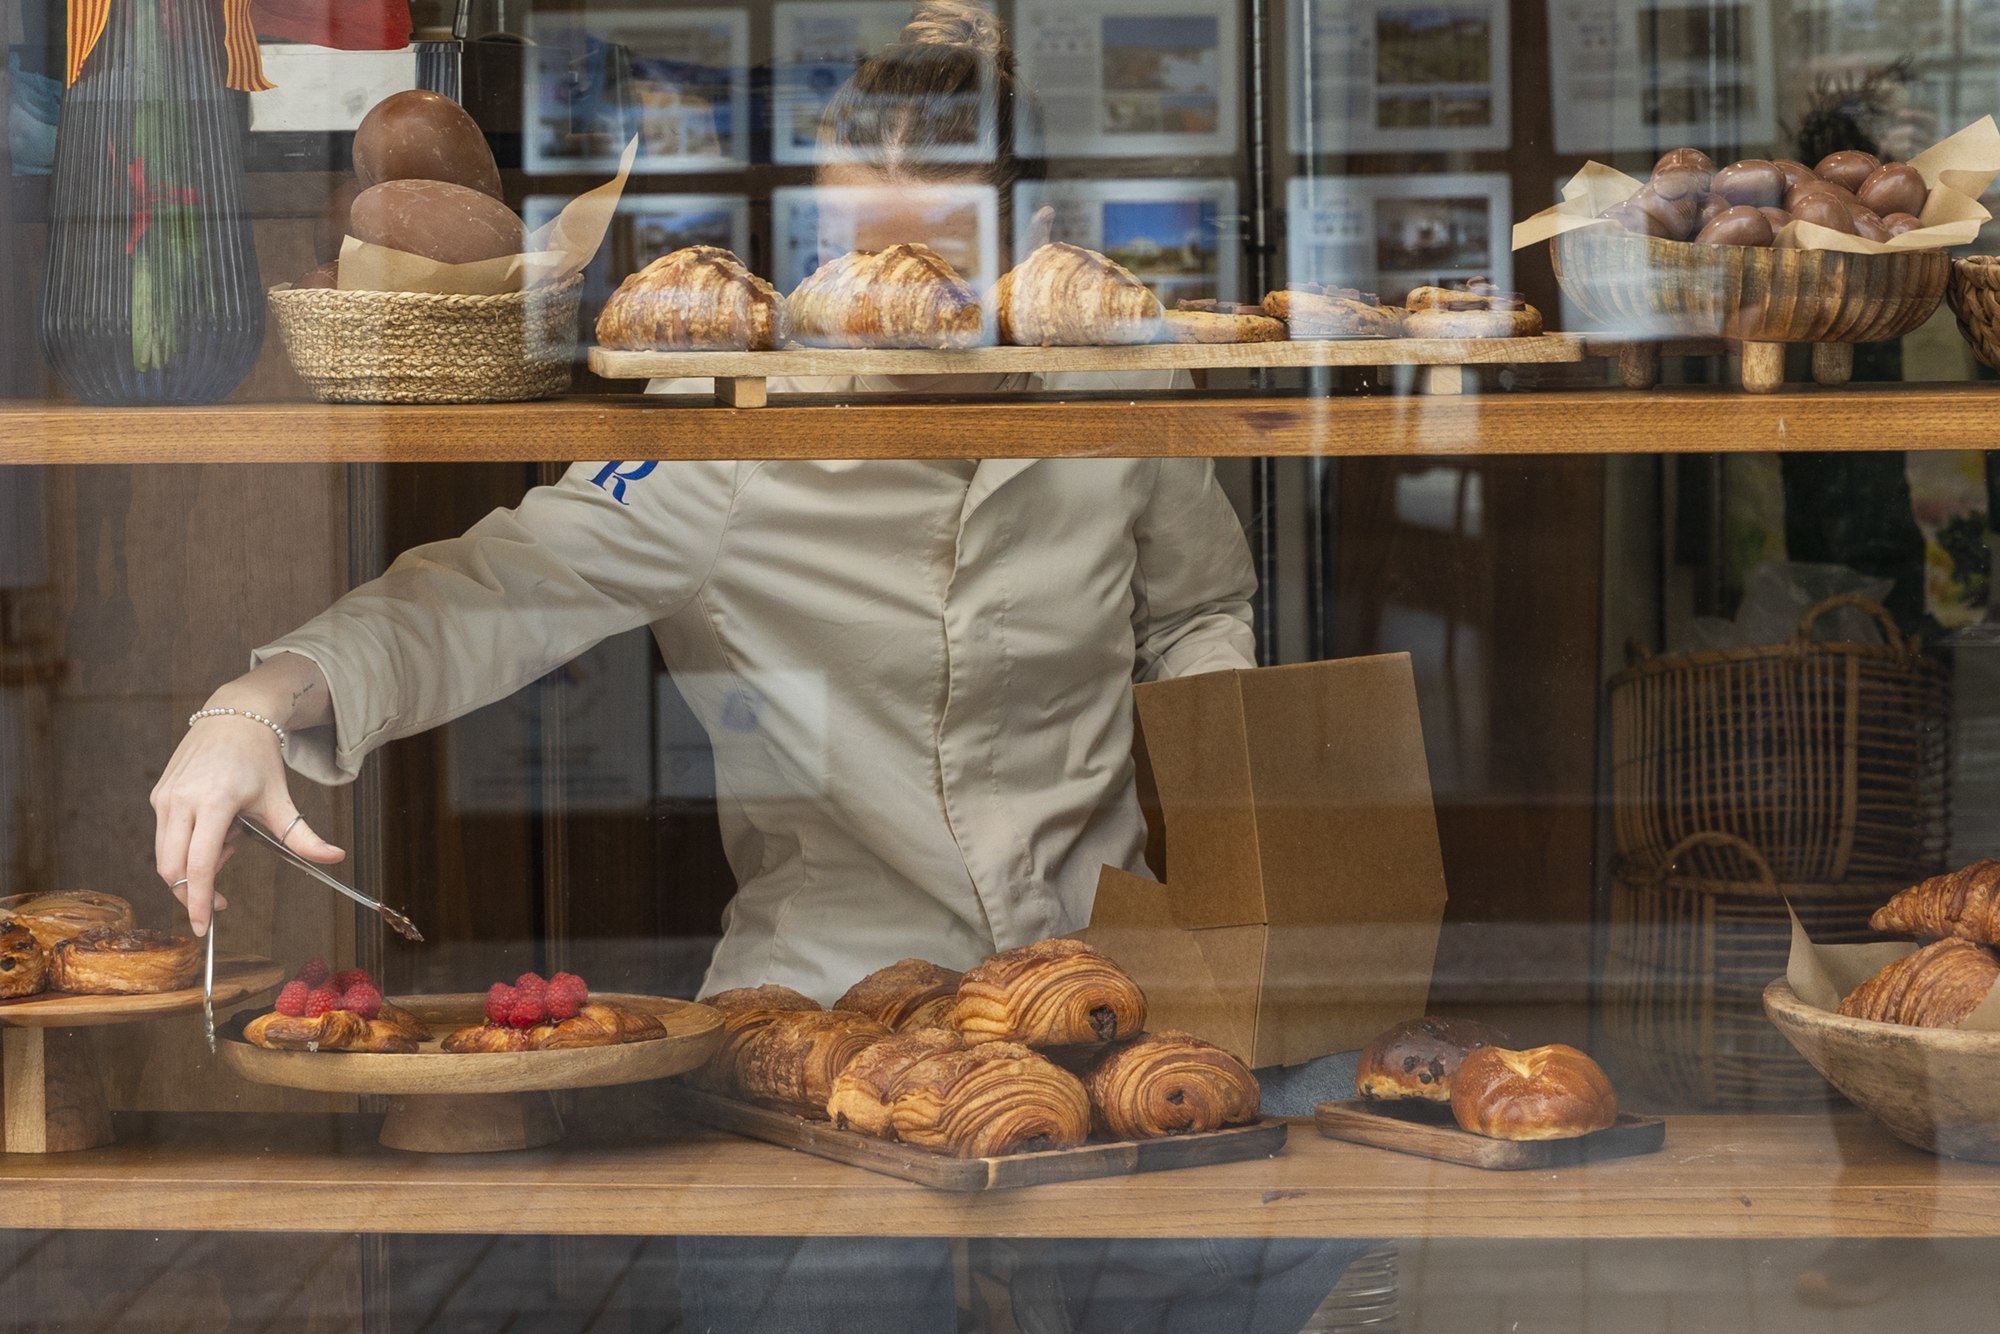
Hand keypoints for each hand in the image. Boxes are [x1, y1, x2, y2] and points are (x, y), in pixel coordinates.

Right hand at [151, 656, 341, 934]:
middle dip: (194, 890)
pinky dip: (188, 846)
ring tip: (230, 841)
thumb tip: (335, 858)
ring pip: (166, 855)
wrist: (234, 717)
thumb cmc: (259, 760)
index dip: (198, 901)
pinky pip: (165, 837)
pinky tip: (217, 826)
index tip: (202, 928)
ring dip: (194, 865)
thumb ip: (303, 836)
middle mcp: (181, 800)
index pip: (197, 865)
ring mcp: (164, 797)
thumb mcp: (281, 799)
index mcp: (214, 802)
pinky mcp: (157, 796)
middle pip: (173, 868)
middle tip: (224, 892)